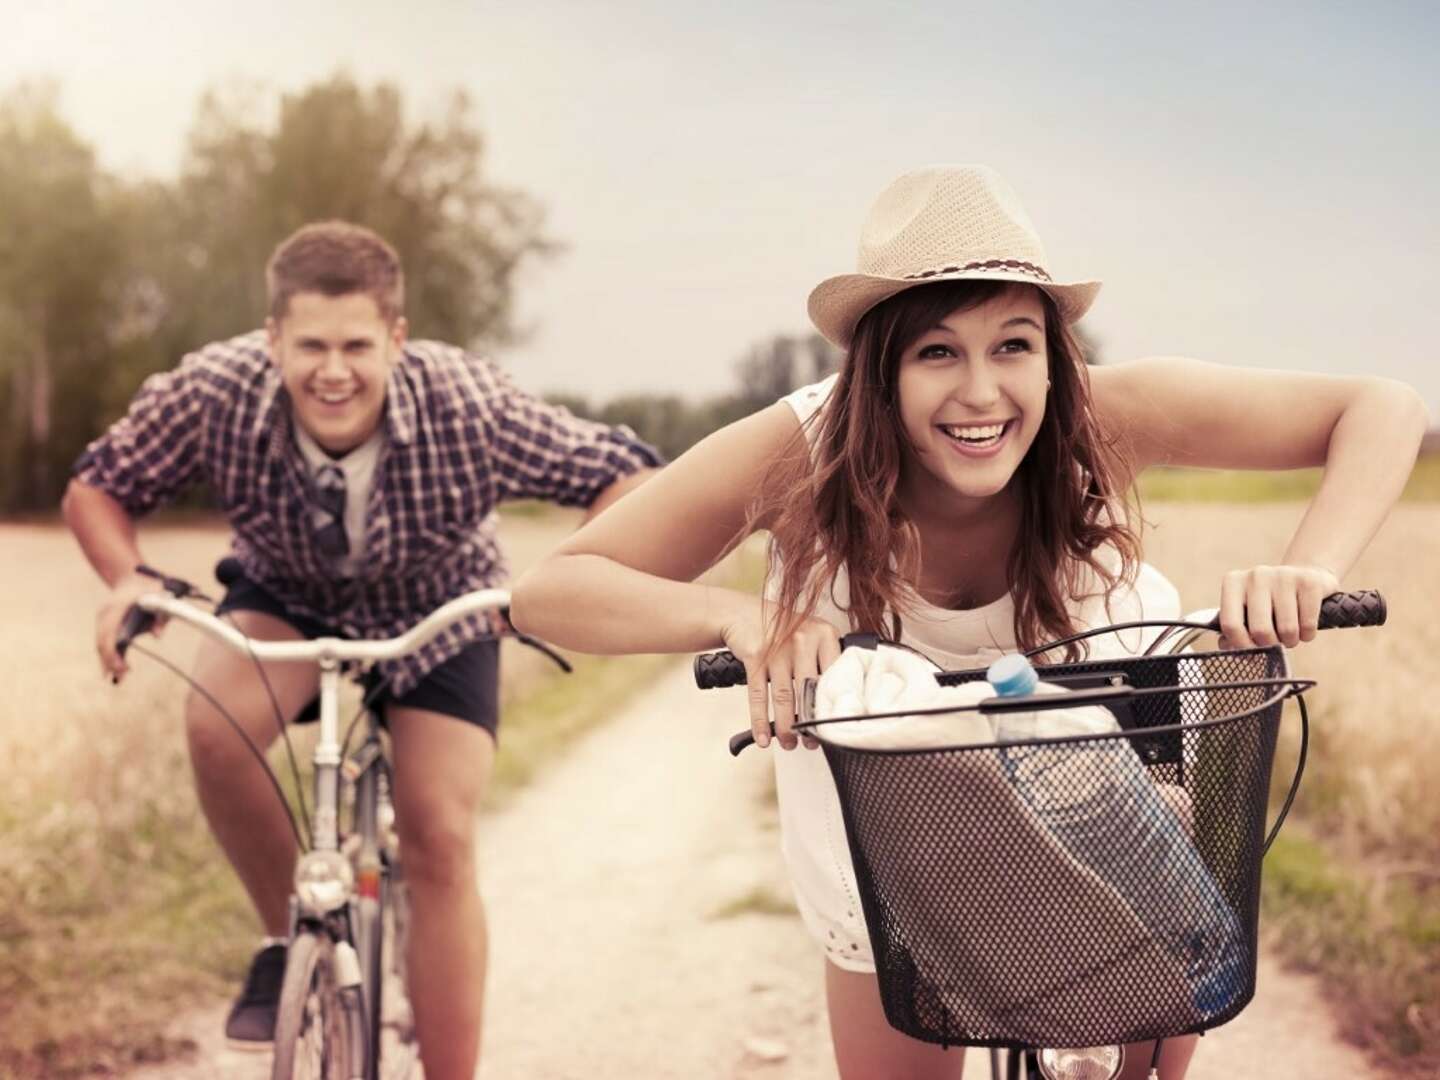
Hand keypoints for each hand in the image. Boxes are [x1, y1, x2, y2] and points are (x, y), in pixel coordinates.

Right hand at [96, 571, 167, 681]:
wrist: (134, 576)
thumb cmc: (150, 587)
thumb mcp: (161, 597)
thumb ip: (161, 615)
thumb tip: (157, 636)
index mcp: (116, 607)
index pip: (108, 634)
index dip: (112, 652)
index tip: (121, 667)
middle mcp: (105, 614)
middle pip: (101, 641)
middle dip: (108, 660)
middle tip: (121, 676)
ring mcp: (103, 618)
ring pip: (100, 643)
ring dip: (107, 660)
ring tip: (117, 677)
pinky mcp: (106, 623)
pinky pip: (104, 641)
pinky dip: (108, 654)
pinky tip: (114, 669)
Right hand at [718, 598, 842, 750]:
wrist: (743, 613)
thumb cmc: (782, 630)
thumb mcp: (810, 635)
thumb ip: (825, 659)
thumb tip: (836, 701)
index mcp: (824, 634)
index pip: (836, 675)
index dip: (833, 705)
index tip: (833, 727)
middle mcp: (803, 639)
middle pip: (810, 690)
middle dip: (810, 722)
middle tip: (811, 742)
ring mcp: (778, 648)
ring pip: (784, 696)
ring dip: (786, 726)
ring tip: (788, 743)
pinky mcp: (756, 656)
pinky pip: (759, 695)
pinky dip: (759, 720)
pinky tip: (762, 736)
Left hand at [1217, 564, 1340, 648]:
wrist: (1304, 576)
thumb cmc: (1269, 602)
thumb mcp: (1246, 610)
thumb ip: (1234, 629)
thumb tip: (1226, 647)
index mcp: (1233, 582)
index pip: (1230, 625)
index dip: (1242, 647)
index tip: (1253, 653)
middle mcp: (1256, 575)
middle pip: (1260, 630)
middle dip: (1270, 645)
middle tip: (1275, 641)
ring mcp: (1283, 576)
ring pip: (1287, 630)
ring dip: (1290, 641)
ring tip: (1289, 634)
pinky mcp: (1309, 582)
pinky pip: (1308, 625)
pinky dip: (1307, 634)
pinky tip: (1304, 625)